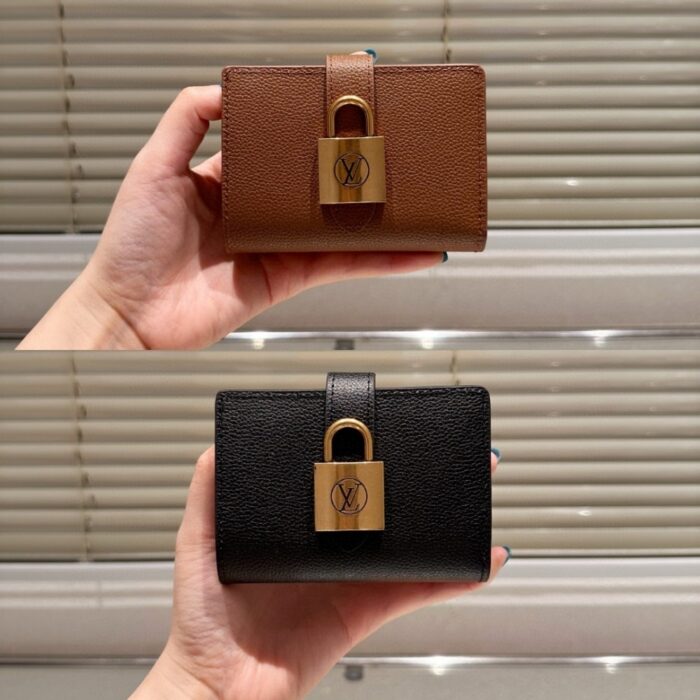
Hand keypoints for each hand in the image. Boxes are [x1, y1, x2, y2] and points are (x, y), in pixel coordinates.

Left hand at [18, 85, 443, 349]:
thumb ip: (187, 120)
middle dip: (351, 171)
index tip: (336, 115)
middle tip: (387, 150)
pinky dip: (378, 261)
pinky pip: (339, 265)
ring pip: (337, 228)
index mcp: (226, 183)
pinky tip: (408, 251)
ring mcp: (274, 247)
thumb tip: (222, 87)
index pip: (277, 151)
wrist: (132, 314)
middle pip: (315, 188)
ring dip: (377, 217)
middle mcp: (255, 215)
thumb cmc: (130, 247)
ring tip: (415, 200)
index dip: (307, 134)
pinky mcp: (287, 278)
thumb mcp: (153, 166)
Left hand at [131, 448, 507, 699]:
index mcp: (296, 528)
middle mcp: (329, 548)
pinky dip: (452, 578)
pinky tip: (476, 560)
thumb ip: (208, 497)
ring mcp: (352, 578)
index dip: (368, 459)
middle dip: (418, 482)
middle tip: (447, 456)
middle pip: (383, 508)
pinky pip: (417, 590)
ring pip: (408, 544)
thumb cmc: (203, 620)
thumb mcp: (199, 545)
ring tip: (471, 494)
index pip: (340, 484)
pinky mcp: (367, 610)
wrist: (219, 685)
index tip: (389, 434)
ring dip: (444, 522)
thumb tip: (214, 449)